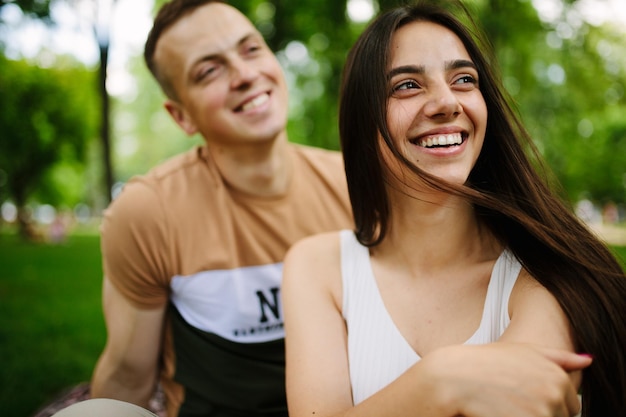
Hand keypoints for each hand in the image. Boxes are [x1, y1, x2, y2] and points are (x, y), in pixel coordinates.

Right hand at [421, 343, 589, 416]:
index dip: (548, 404)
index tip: (523, 396)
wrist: (453, 376)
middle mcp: (554, 394)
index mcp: (558, 376)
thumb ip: (557, 356)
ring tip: (504, 407)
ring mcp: (541, 412)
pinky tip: (500, 413)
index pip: (571, 406)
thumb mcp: (522, 351)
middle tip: (511, 401)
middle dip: (541, 414)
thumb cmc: (486, 362)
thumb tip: (587, 360)